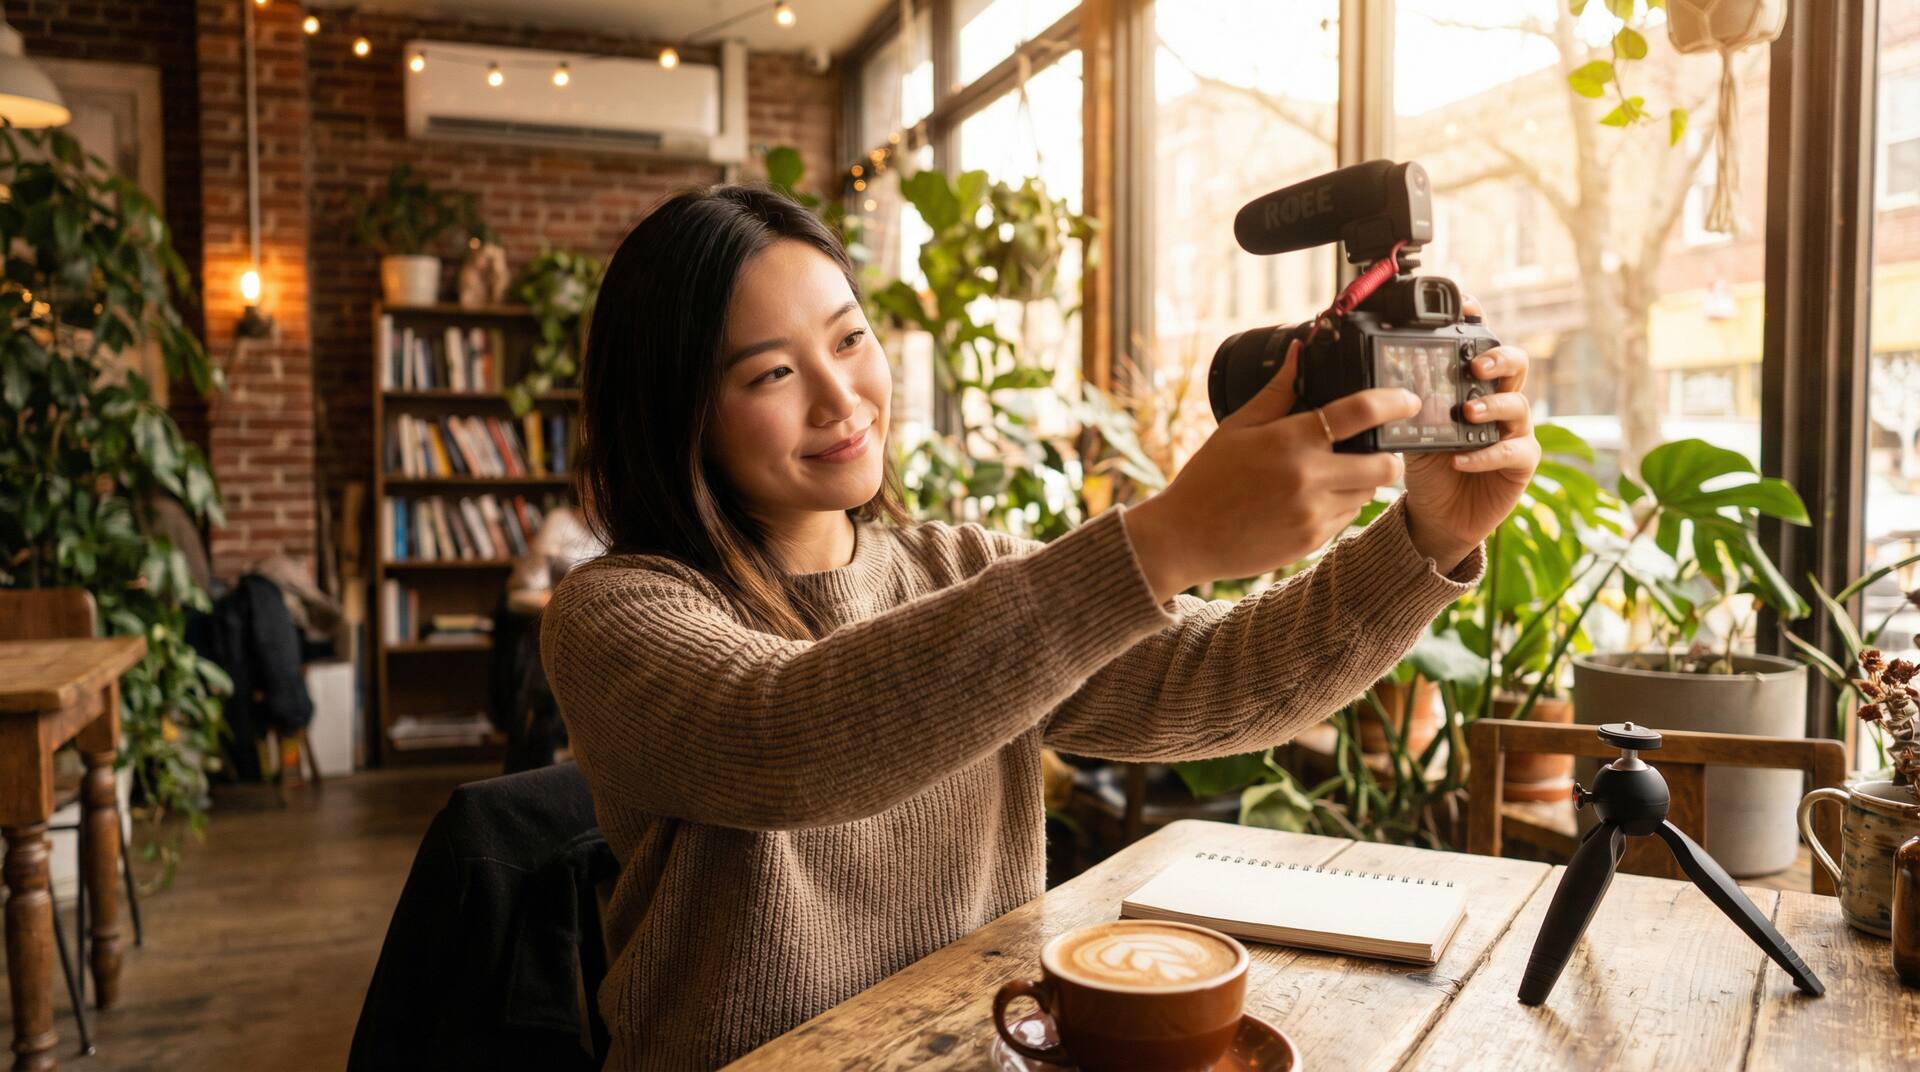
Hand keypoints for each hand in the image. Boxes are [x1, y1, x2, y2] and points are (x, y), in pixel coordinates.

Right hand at [1125, 339, 1418, 602]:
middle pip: (1384, 464)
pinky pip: (1347, 518)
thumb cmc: (1208, 478)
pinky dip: (1341, 506)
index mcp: (1290, 440)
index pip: (1361, 413)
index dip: (1394, 402)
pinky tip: (1313, 499)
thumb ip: (1276, 391)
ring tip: (1334, 473)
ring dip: (1363, 481)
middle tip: (1378, 448)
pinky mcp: (1312, 541)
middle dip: (1389, 455)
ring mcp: (1313, 513)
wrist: (1185, 538)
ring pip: (1368, 494)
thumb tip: (1300, 351)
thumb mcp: (1237, 427)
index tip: (1409, 399)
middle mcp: (1308, 477)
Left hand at [1402, 318, 1539, 572]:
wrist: (1436, 514)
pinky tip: (1461, 459)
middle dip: (1498, 358)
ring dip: (1492, 406)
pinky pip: (1512, 452)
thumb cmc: (1427, 465)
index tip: (1466, 306)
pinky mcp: (1521, 463)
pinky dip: (1486, 454)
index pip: (1481, 345)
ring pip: (1518, 405)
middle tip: (1475, 366)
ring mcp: (1514, 430)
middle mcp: (1499, 400)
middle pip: (1515, 364)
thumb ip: (1407, 404)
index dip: (1479, 322)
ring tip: (1467, 412)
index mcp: (1473, 385)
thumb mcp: (1410, 430)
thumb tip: (1379, 380)